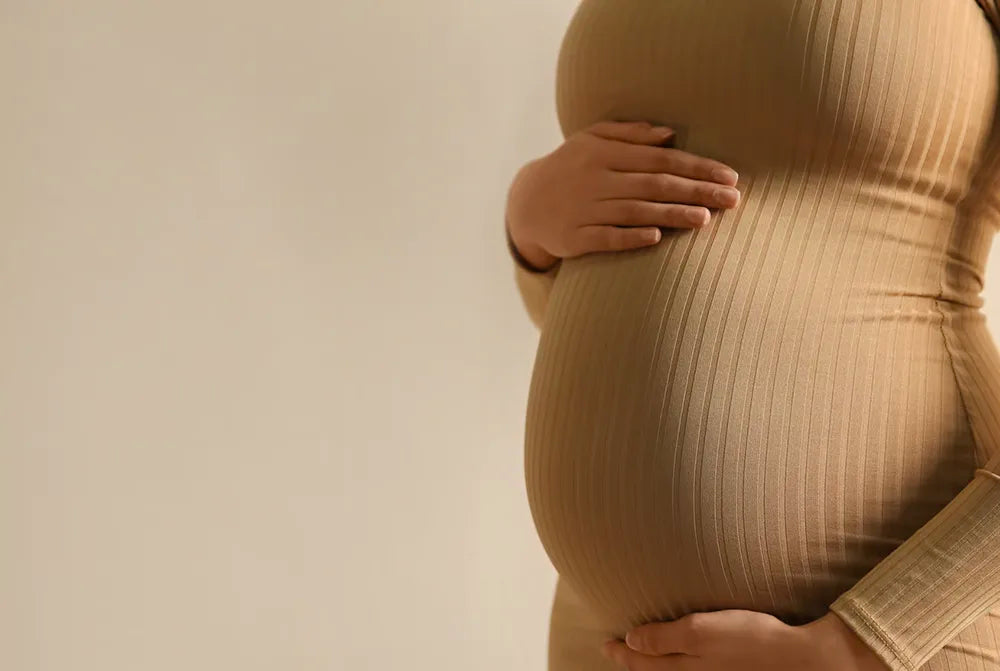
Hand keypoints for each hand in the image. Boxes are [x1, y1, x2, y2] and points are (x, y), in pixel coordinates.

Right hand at [505, 120, 740, 271]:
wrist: (527, 203)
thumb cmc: (571, 167)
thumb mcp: (592, 140)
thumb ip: (630, 135)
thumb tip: (671, 134)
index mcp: (604, 153)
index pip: (660, 159)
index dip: (697, 167)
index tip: (729, 176)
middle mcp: (595, 180)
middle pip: (654, 185)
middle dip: (696, 191)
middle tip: (733, 200)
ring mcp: (583, 210)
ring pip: (634, 212)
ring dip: (672, 215)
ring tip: (706, 219)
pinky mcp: (573, 238)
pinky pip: (605, 238)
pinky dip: (630, 237)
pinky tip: (656, 238)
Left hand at [600, 610, 889, 670]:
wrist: (801, 660)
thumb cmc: (752, 640)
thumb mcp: (701, 631)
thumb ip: (664, 637)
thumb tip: (631, 641)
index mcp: (684, 669)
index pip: (642, 662)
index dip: (622, 653)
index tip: (606, 644)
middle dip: (635, 664)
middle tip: (618, 652)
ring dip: (656, 668)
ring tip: (643, 659)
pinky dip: (678, 669)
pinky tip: (682, 663)